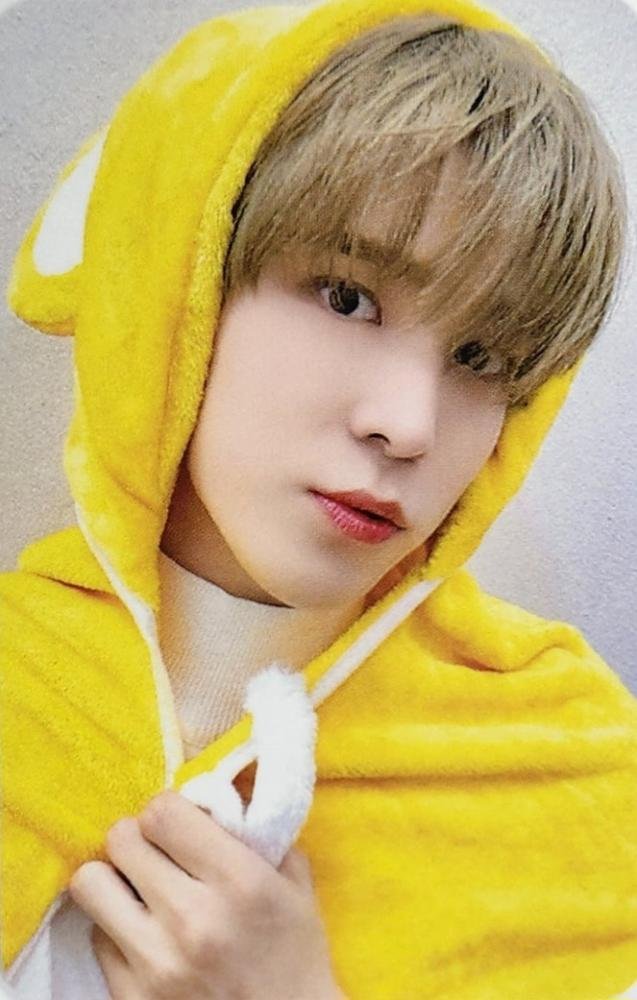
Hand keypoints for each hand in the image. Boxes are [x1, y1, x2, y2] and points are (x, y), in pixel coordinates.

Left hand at [68, 789, 345, 999]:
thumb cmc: (297, 957)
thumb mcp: (295, 885)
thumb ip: (258, 834)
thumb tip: (217, 796)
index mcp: (238, 882)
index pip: (163, 812)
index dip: (167, 809)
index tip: (179, 823)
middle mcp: (191, 918)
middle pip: (121, 838)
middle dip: (139, 837)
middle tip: (157, 851)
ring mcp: (155, 963)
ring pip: (90, 884)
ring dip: (114, 879)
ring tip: (138, 888)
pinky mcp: (131, 998)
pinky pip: (97, 938)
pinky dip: (117, 929)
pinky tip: (146, 934)